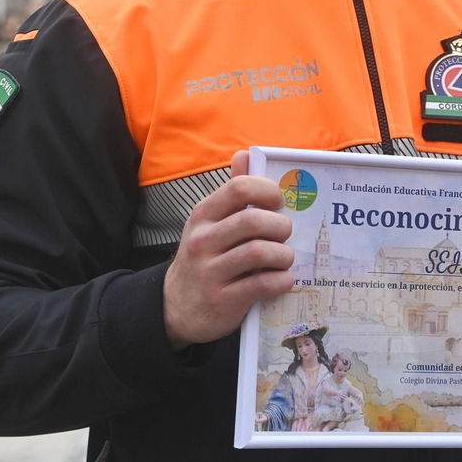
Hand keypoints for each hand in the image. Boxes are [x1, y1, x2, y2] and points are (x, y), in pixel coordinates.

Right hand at [163, 150, 294, 351]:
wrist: (178, 306)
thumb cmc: (205, 257)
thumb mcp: (209, 223)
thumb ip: (231, 193)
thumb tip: (245, 155)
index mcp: (203, 215)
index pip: (239, 188)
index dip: (268, 191)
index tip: (279, 202)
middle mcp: (203, 241)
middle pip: (254, 221)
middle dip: (280, 226)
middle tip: (284, 234)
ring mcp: (211, 272)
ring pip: (260, 252)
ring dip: (284, 255)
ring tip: (284, 258)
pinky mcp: (223, 300)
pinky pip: (263, 284)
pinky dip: (282, 280)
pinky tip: (282, 279)